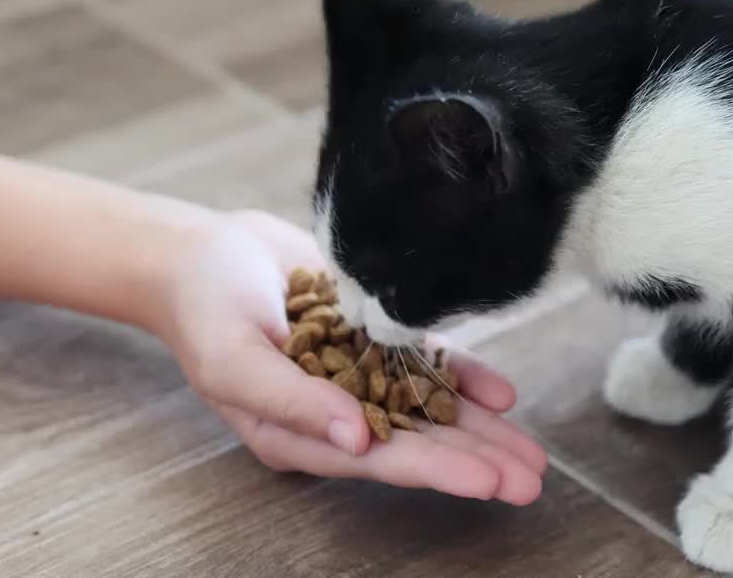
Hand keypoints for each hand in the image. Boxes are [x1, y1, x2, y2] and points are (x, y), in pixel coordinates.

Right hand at [156, 209, 546, 504]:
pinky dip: (463, 376)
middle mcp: (336, 412)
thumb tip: (358, 440)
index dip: (437, 470)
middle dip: (474, 461)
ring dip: (481, 430)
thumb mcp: (235, 361)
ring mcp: (358, 374)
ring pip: (430, 408)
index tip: (488, 482)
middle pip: (417, 441)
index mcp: (299, 434)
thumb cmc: (205, 310)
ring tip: (530, 453)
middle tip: (529, 480)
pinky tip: (501, 394)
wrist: (202, 251)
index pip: (380, 459)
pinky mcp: (372, 336)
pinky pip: (426, 362)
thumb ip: (293, 403)